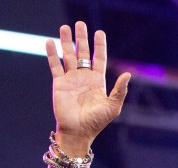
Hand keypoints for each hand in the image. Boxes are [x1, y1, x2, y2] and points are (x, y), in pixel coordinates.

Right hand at [45, 22, 130, 153]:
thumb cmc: (96, 122)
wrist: (78, 133)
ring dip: (66, 42)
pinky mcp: (59, 84)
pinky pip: (55, 66)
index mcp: (97, 81)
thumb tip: (128, 74)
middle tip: (80, 24)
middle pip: (83, 53)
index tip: (99, 32)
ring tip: (65, 27)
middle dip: (82, 38)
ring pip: (68, 56)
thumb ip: (120, 90)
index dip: (99, 45)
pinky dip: (52, 54)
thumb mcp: (113, 107)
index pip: (99, 58)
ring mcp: (71, 79)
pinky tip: (50, 42)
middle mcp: (84, 77)